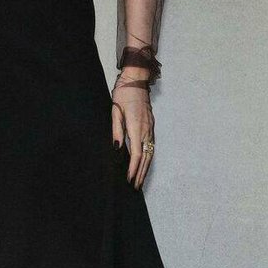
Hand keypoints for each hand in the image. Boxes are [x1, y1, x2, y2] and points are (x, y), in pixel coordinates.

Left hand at [111, 70, 155, 189]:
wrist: (136, 81)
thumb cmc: (123, 94)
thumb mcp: (115, 111)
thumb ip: (116, 130)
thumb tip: (118, 148)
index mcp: (137, 127)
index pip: (137, 154)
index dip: (133, 169)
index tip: (129, 180)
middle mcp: (146, 130)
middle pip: (146, 157)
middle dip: (141, 173)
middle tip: (136, 187)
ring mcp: (150, 128)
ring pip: (151, 153)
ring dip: (146, 168)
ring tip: (140, 180)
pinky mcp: (151, 126)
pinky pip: (151, 146)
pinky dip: (148, 158)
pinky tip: (144, 164)